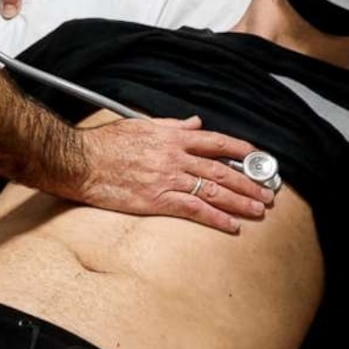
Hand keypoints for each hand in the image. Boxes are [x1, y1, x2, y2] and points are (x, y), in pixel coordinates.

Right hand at [72, 116, 270, 232]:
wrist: (81, 161)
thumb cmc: (105, 144)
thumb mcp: (141, 125)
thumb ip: (171, 125)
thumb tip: (193, 124)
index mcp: (172, 138)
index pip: (215, 142)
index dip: (240, 149)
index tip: (256, 157)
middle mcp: (176, 157)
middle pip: (221, 170)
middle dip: (248, 182)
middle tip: (266, 193)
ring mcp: (168, 179)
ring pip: (214, 190)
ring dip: (240, 201)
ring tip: (258, 209)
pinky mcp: (158, 200)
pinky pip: (194, 210)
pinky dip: (216, 218)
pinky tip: (231, 225)